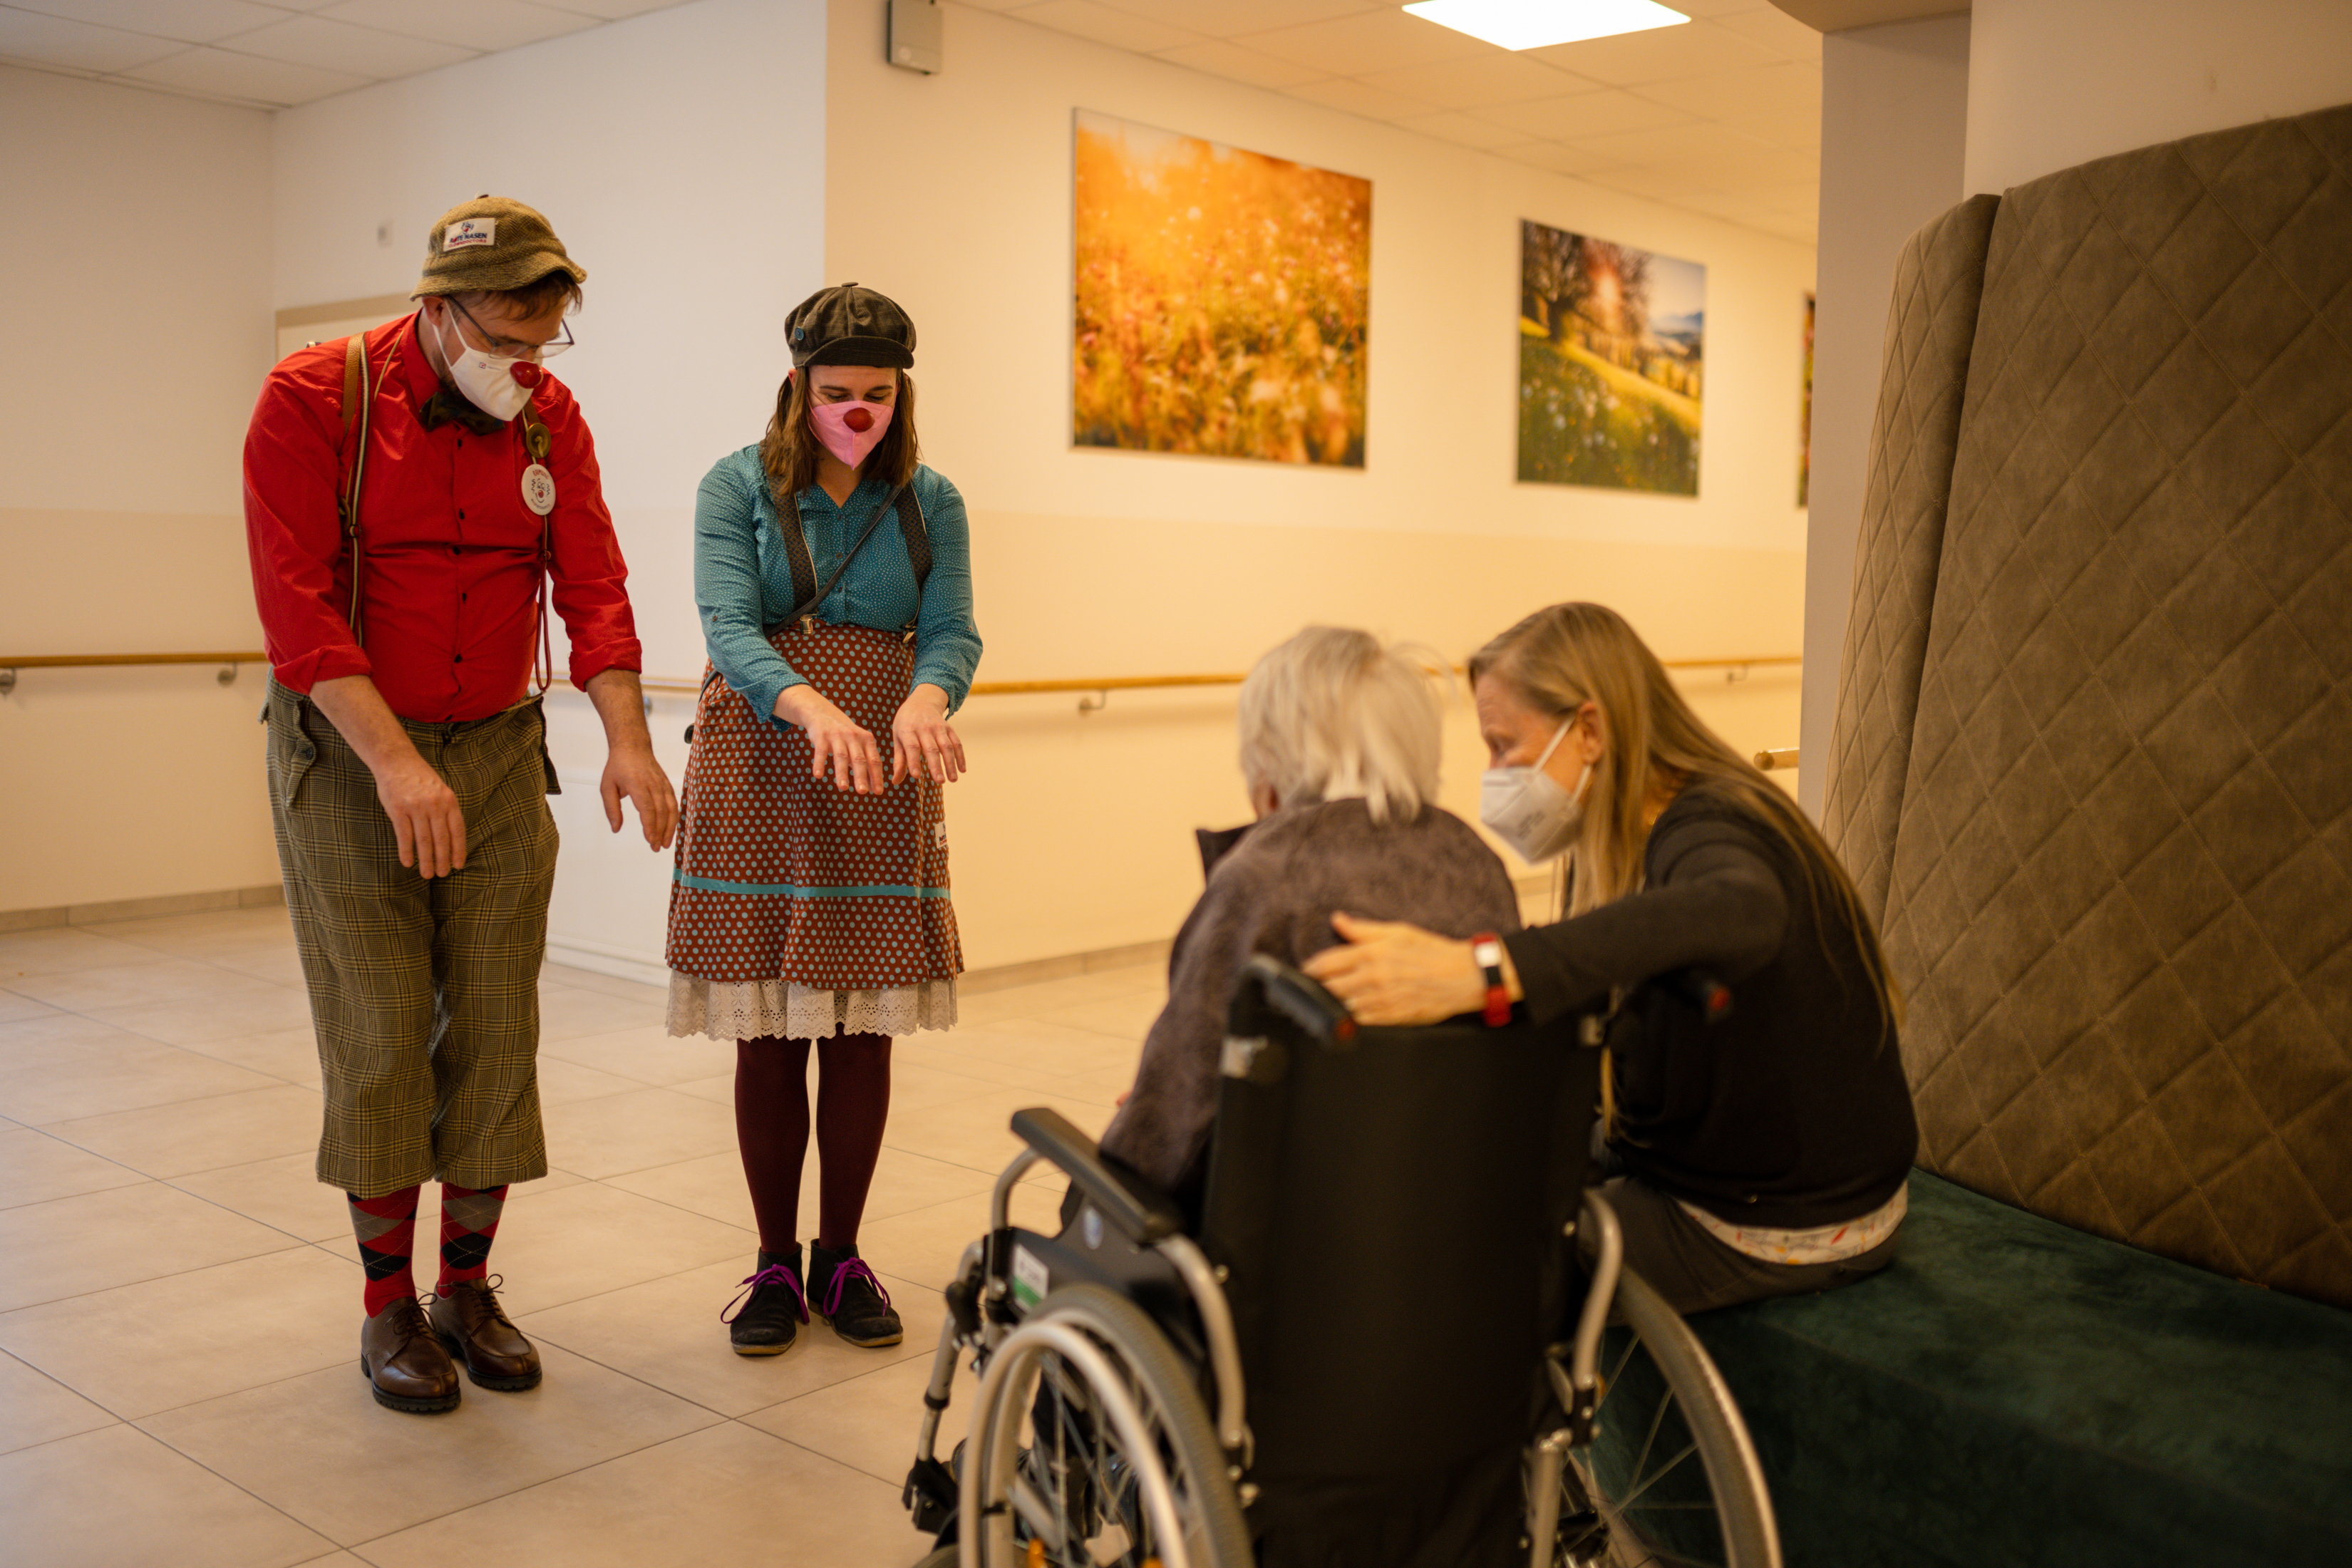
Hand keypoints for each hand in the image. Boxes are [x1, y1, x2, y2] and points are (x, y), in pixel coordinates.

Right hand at [375, 755, 466, 877]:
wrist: (396, 761)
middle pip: (441, 839)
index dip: (458, 850)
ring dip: (426, 860)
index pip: (457, 831)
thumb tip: (451, 838)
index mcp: (449, 801)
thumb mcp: (440, 790)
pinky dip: (406, 851)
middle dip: (442, 860)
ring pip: (424, 840)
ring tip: (426, 874)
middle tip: (442, 875)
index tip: (458, 865)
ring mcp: (416, 807)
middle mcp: (435, 805)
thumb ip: (446, 810)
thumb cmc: (420, 778)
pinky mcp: (398, 809)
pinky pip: (404, 835)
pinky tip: (408, 862)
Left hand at [602, 743, 677, 849]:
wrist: (633, 746)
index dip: (650, 826)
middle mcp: (653, 784)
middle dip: (660, 832)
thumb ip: (611, 809)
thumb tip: (616, 828)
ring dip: (670, 828)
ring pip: (671, 809)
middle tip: (656, 847)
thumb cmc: (619, 766)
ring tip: (665, 843)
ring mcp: (662, 784)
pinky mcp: (667, 785)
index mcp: (637, 784)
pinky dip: (675, 818)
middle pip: (661, 812)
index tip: (650, 840)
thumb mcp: (607, 787)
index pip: (647, 808)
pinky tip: (671, 829)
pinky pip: (674, 803)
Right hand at [776, 685, 884, 793]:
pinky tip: (818, 776)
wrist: (823, 714)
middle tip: (863, 792)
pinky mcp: (821, 736)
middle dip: (861, 776)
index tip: (878, 792)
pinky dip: (819, 763)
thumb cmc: (845, 737)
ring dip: (842, 773)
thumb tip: (872, 789)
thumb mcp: (858, 747)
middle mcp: (853, 736)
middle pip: (859, 759)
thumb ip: (865, 766)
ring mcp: (837, 735)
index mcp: (867, 739)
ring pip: (841, 756)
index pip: (874, 760)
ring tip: (843, 788)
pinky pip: (821, 752)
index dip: (876, 776)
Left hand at [890, 684, 966, 785]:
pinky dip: (960, 756)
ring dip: (951, 763)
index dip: (914, 761)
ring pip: (946, 746)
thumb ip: (899, 761)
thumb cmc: (905, 724)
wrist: (921, 702)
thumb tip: (895, 782)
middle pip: (931, 748)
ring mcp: (939, 727)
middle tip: (940, 782)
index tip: (917, 776)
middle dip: (936, 766)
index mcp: (908, 730)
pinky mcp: (949, 728)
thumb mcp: (898, 738)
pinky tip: (962, 769)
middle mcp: (924, 728)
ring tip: (953, 779)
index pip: (912, 747)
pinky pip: (957, 743)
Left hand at [1302, 913, 1486, 1025]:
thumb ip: (1363, 929)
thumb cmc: (1432, 951)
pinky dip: (1351, 1016)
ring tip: (1331, 999)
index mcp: (1372, 953)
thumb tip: (1338, 920)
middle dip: (1319, 986)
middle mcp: (1372, 977)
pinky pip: (1359, 1021)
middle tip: (1316, 985)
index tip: (1307, 970)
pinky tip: (1351, 1011)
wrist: (1462, 977)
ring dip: (1334, 1002)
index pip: (1326, 962)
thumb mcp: (1398, 931)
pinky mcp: (1390, 1018)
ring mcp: (1380, 1000)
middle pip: (1329, 986)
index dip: (1311, 968)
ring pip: (1341, 1005)